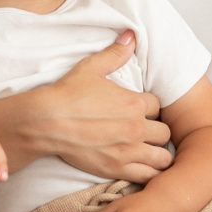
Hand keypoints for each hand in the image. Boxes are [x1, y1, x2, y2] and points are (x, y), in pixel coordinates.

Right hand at [8, 33, 174, 182]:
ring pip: (163, 157)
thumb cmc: (67, 94)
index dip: (149, 109)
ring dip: (158, 154)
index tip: (140, 111)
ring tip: (148, 152)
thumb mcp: (92, 67)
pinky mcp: (118, 168)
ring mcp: (129, 150)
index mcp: (135, 102)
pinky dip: (150, 173)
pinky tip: (143, 168)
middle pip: (165, 132)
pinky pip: (149, 176)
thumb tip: (131, 35)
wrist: (47, 121)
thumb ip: (115, 53)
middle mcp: (136, 127)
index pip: (158, 106)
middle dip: (157, 132)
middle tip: (145, 133)